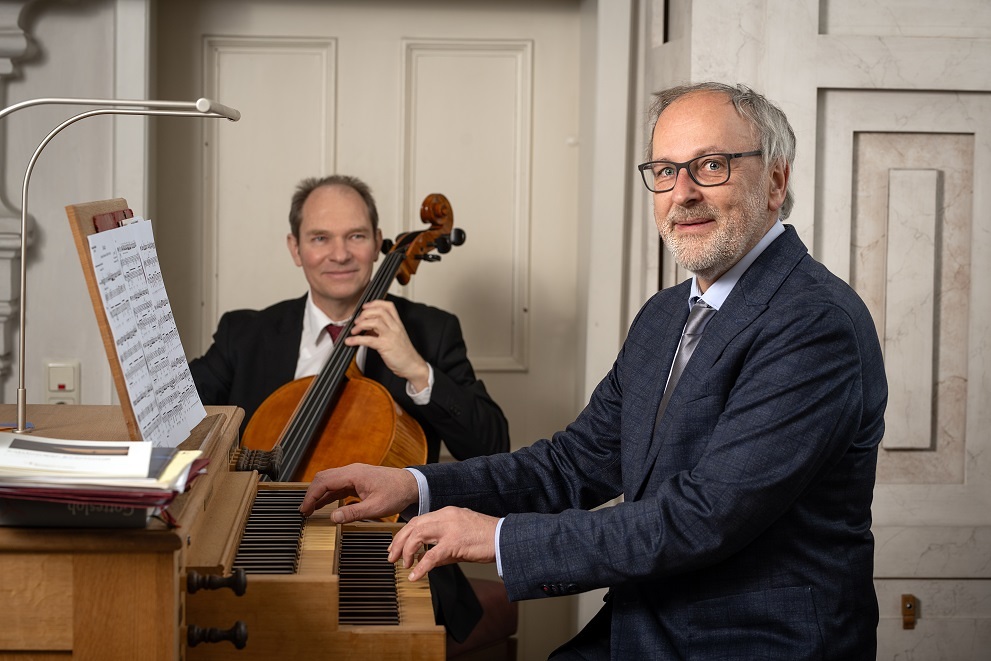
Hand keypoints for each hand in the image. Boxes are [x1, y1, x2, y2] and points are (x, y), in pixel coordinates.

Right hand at [299, 463, 417, 521]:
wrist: (411, 485)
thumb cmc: (396, 493)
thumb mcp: (376, 508)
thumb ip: (353, 513)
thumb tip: (333, 517)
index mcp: (353, 475)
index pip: (324, 482)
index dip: (311, 496)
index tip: (304, 509)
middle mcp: (351, 471)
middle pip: (323, 479)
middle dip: (311, 494)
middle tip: (304, 511)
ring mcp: (354, 475)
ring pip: (329, 481)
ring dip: (319, 495)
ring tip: (310, 510)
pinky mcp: (357, 480)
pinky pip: (338, 486)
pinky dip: (328, 495)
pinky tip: (325, 506)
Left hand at [345, 300, 429, 390]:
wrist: (412, 365)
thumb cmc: (404, 353)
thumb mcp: (395, 337)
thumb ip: (382, 330)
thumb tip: (366, 328)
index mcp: (398, 324)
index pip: (388, 306)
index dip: (375, 303)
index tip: (365, 307)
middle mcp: (395, 327)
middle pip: (380, 311)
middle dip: (365, 313)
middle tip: (358, 321)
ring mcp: (391, 336)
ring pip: (375, 322)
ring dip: (361, 324)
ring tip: (354, 330)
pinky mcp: (385, 346)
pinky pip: (368, 340)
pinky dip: (356, 339)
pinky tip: (350, 341)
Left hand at [388, 506, 498, 580]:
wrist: (504, 537)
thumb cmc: (486, 537)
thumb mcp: (461, 537)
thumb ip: (443, 546)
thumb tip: (428, 559)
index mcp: (447, 513)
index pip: (419, 520)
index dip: (404, 533)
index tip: (397, 546)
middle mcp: (446, 517)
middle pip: (414, 525)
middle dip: (400, 541)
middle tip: (392, 556)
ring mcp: (450, 528)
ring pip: (418, 535)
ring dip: (407, 551)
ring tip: (404, 564)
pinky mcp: (455, 543)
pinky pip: (432, 555)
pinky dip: (420, 566)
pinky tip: (415, 575)